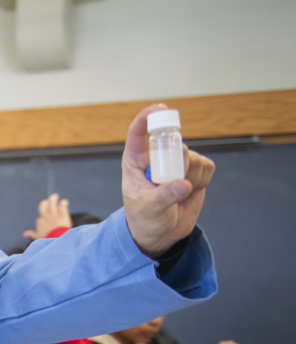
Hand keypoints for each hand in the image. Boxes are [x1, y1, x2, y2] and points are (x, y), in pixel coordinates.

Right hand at [23, 193, 70, 239]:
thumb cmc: (47, 240)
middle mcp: (46, 217)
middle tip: (47, 202)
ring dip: (53, 198)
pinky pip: (63, 206)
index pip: (40, 218)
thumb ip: (31, 234)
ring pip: (52, 203)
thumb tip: (24, 234)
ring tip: (55, 196)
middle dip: (44, 203)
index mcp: (40, 222)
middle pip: (43, 206)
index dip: (42, 218)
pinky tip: (65, 201)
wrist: (57, 240)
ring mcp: (54, 215)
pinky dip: (64, 203)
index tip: (45, 219)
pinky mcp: (63, 214)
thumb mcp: (38, 237)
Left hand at [122, 104, 215, 257]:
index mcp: (136, 162)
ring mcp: (177, 163)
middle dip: (179, 158)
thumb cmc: (145, 219)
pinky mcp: (195, 170)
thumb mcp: (149, 209)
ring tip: (179, 192)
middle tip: (177, 177)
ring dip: (191, 174)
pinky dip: (203, 179)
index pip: (138, 133)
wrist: (161, 234)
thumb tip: (184, 184)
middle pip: (173, 143)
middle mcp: (157, 158)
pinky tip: (192, 191)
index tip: (160, 109)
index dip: (147, 118)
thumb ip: (164, 196)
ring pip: (193, 156)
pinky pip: (206, 167)